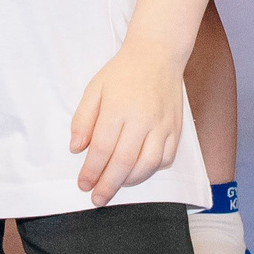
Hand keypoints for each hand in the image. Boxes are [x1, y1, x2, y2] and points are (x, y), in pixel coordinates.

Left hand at [70, 41, 182, 202]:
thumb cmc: (122, 72)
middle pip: (124, 162)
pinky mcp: (176, 128)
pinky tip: (139, 171)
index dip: (91, 171)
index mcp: (118, 108)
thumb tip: (77, 148)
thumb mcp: (94, 89)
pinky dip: (152, 170)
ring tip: (116, 186)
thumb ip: (83, 119)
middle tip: (97, 199)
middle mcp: (142, 119)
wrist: (158, 54)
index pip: (102, 148)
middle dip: (108, 184)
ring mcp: (162, 125)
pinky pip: (167, 158)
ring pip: (148, 164)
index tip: (83, 184)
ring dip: (130, 181)